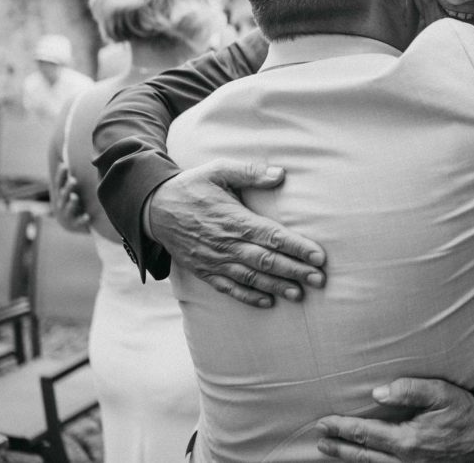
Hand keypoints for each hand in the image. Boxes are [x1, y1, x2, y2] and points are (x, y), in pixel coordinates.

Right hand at [52, 162, 89, 232]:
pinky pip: (79, 222)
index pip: (59, 183)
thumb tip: (68, 156)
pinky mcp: (75, 224)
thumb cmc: (70, 201)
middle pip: (63, 195)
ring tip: (75, 197)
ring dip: (72, 203)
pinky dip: (82, 220)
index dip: (61, 175)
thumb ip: (69, 177)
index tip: (64, 165)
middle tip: (73, 180)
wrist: (69, 224)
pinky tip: (87, 217)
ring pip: (68, 208)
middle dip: (68, 188)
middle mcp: (62, 204)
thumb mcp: (68, 190)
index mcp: (60, 194)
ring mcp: (67, 214)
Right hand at [148, 159, 326, 307]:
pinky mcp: (204, 270)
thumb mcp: (218, 170)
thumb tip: (280, 174)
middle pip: (266, 261)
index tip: (319, 257)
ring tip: (300, 295)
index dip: (297, 248)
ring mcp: (214, 260)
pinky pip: (228, 288)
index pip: (272, 236)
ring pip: (251, 277)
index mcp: (233, 219)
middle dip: (295, 271)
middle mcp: (226, 244)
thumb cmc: (192, 187)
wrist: (153, 209)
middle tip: (319, 280)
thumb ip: (249, 172)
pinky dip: (248, 296)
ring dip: (277, 286)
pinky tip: (267, 302)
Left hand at [316, 378, 473, 462]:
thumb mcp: (441, 393)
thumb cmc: (466, 414)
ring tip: (333, 451)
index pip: (366, 433)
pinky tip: (365, 461)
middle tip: (320, 441)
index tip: (324, 423)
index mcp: (408, 440)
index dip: (342, 428)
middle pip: (364, 456)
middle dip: (340, 448)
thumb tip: (377, 393)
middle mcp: (406, 461)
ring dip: (351, 459)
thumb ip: (408, 390)